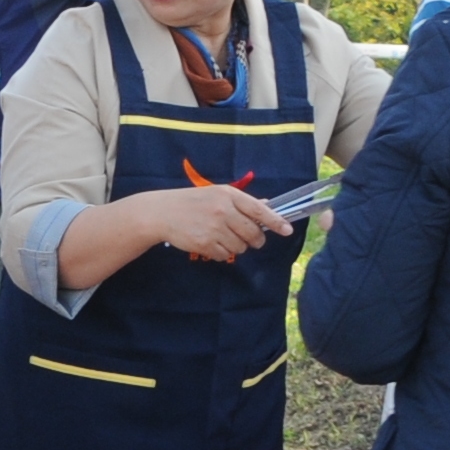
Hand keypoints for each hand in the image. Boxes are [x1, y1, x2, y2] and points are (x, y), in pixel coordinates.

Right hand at [135, 184, 289, 262]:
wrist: (162, 212)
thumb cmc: (191, 202)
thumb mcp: (216, 194)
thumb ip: (241, 202)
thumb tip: (266, 204)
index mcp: (228, 195)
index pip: (258, 209)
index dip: (275, 221)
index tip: (287, 229)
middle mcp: (222, 210)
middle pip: (253, 233)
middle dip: (255, 240)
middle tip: (251, 240)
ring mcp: (214, 228)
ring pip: (240, 247)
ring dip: (236, 246)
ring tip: (221, 237)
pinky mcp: (205, 243)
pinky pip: (225, 255)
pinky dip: (221, 253)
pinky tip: (210, 243)